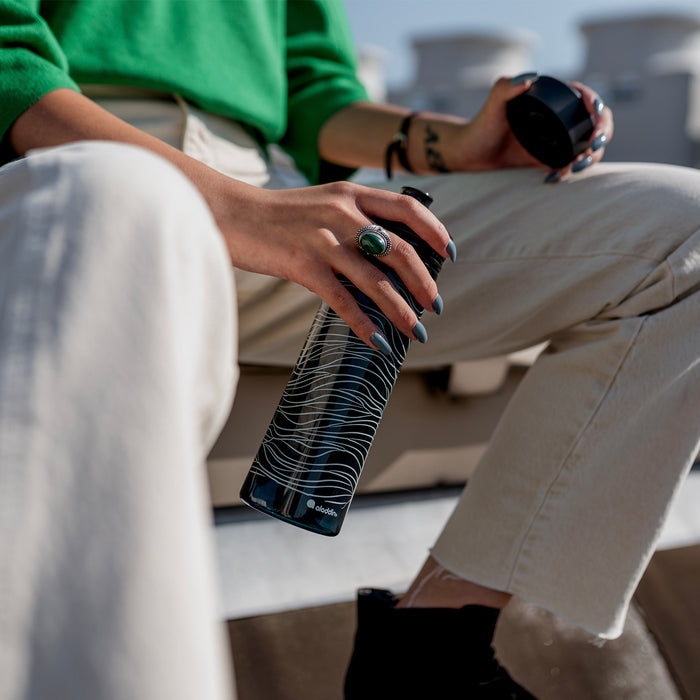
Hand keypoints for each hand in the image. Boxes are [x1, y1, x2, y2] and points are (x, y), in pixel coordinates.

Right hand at [210, 178, 451, 349]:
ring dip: (401, 311)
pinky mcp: (303, 266)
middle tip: (436, 305)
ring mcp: (323, 240)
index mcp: (352, 194)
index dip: (436, 231)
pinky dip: (363, 323)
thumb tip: (392, 250)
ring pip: (375, 281)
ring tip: (416, 332)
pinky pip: (342, 300)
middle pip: (400, 250)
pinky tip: (376, 341)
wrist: (232, 214)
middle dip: (424, 282)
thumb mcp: (324, 202)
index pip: (408, 208)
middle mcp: (343, 213)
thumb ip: (356, 216)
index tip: (450, 254)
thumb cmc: (280, 214)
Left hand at [448, 74, 613, 178]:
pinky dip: (568, 172)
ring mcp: (559, 140)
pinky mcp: (552, 160)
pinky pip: (571, 165)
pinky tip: (551, 177)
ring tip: (573, 168)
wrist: (472, 154)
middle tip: (593, 147)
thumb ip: (505, 87)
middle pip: (597, 124)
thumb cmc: (481, 125)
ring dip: (590, 158)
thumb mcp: (492, 105)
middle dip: (603, 135)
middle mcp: (561, 119)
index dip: (598, 105)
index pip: (586, 98)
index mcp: (554, 100)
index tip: (596, 114)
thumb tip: (530, 78)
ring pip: (589, 148)